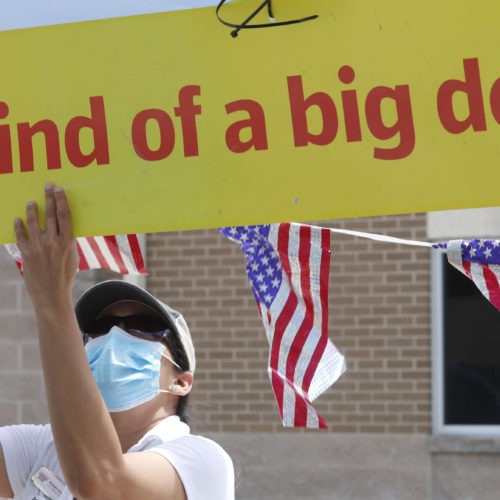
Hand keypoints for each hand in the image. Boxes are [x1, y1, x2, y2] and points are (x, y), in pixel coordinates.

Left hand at [13, 184, 77, 308]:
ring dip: (31, 210)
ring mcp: (38, 248)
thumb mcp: (73, 257)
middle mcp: (53, 242)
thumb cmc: (65, 277)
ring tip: (30, 202)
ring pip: (33, 222)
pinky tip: (17, 219)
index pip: (64, 216)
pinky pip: (21, 236)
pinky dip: (18, 226)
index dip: (61, 200)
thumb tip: (62, 228)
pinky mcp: (26, 254)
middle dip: (48, 198)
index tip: (59, 190)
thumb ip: (67, 241)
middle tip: (47, 186)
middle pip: (50, 214)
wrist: (52, 295)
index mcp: (67, 242)